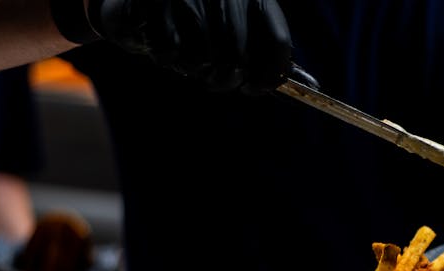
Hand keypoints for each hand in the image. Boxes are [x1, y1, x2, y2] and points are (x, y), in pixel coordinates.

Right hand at [88, 0, 292, 92]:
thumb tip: (286, 80)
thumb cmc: (201, 6)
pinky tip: (166, 46)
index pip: (277, 43)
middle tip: (215, 78)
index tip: (254, 88)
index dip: (269, 76)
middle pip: (236, 58)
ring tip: (187, 56)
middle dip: (225, 79)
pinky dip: (167, 58)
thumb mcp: (236, 13)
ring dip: (194, 68)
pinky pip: (170, 52)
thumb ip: (260, 41)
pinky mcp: (156, 3)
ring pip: (202, 59)